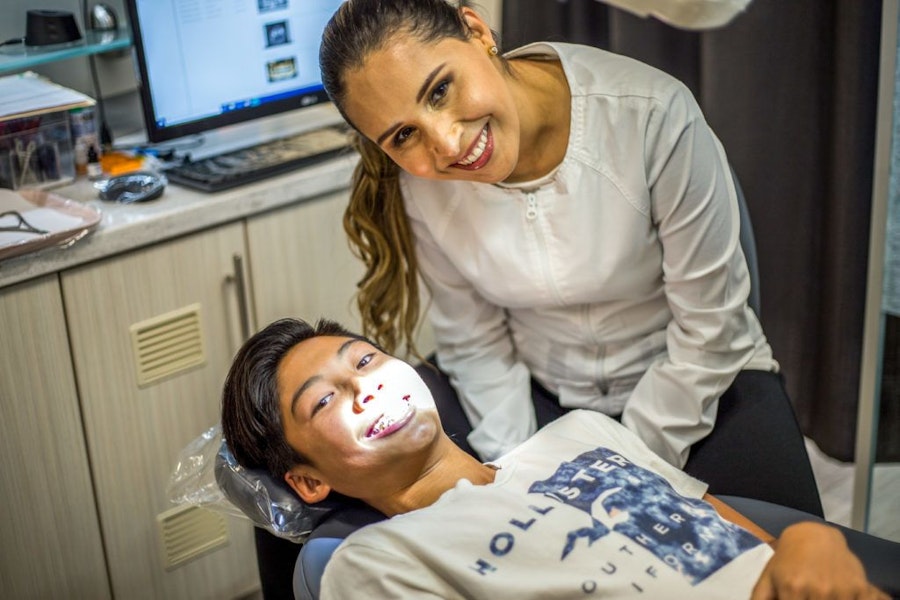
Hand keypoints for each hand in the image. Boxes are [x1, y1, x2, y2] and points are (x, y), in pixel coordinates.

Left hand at [750, 522, 888, 598]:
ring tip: (819, 595)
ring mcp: (842, 589)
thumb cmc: (788, 560)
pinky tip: (838, 596)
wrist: (816, 535)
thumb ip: (760, 599)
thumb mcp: (768, 577)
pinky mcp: (861, 588)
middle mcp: (819, 590)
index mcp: (792, 587)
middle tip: (806, 596)